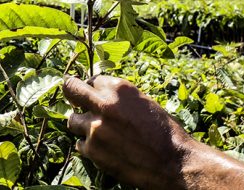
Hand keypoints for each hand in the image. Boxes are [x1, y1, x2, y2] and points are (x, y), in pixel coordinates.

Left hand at [63, 75, 191, 187]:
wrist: (173, 163)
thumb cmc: (164, 131)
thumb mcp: (142, 102)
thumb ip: (118, 97)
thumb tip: (100, 95)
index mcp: (119, 88)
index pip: (92, 80)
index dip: (92, 88)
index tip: (91, 93)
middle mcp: (103, 105)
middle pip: (71, 90)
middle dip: (71, 93)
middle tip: (73, 98)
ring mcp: (94, 128)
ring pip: (72, 121)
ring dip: (81, 124)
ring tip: (97, 131)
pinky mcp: (92, 150)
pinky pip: (80, 144)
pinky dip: (89, 146)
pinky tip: (104, 148)